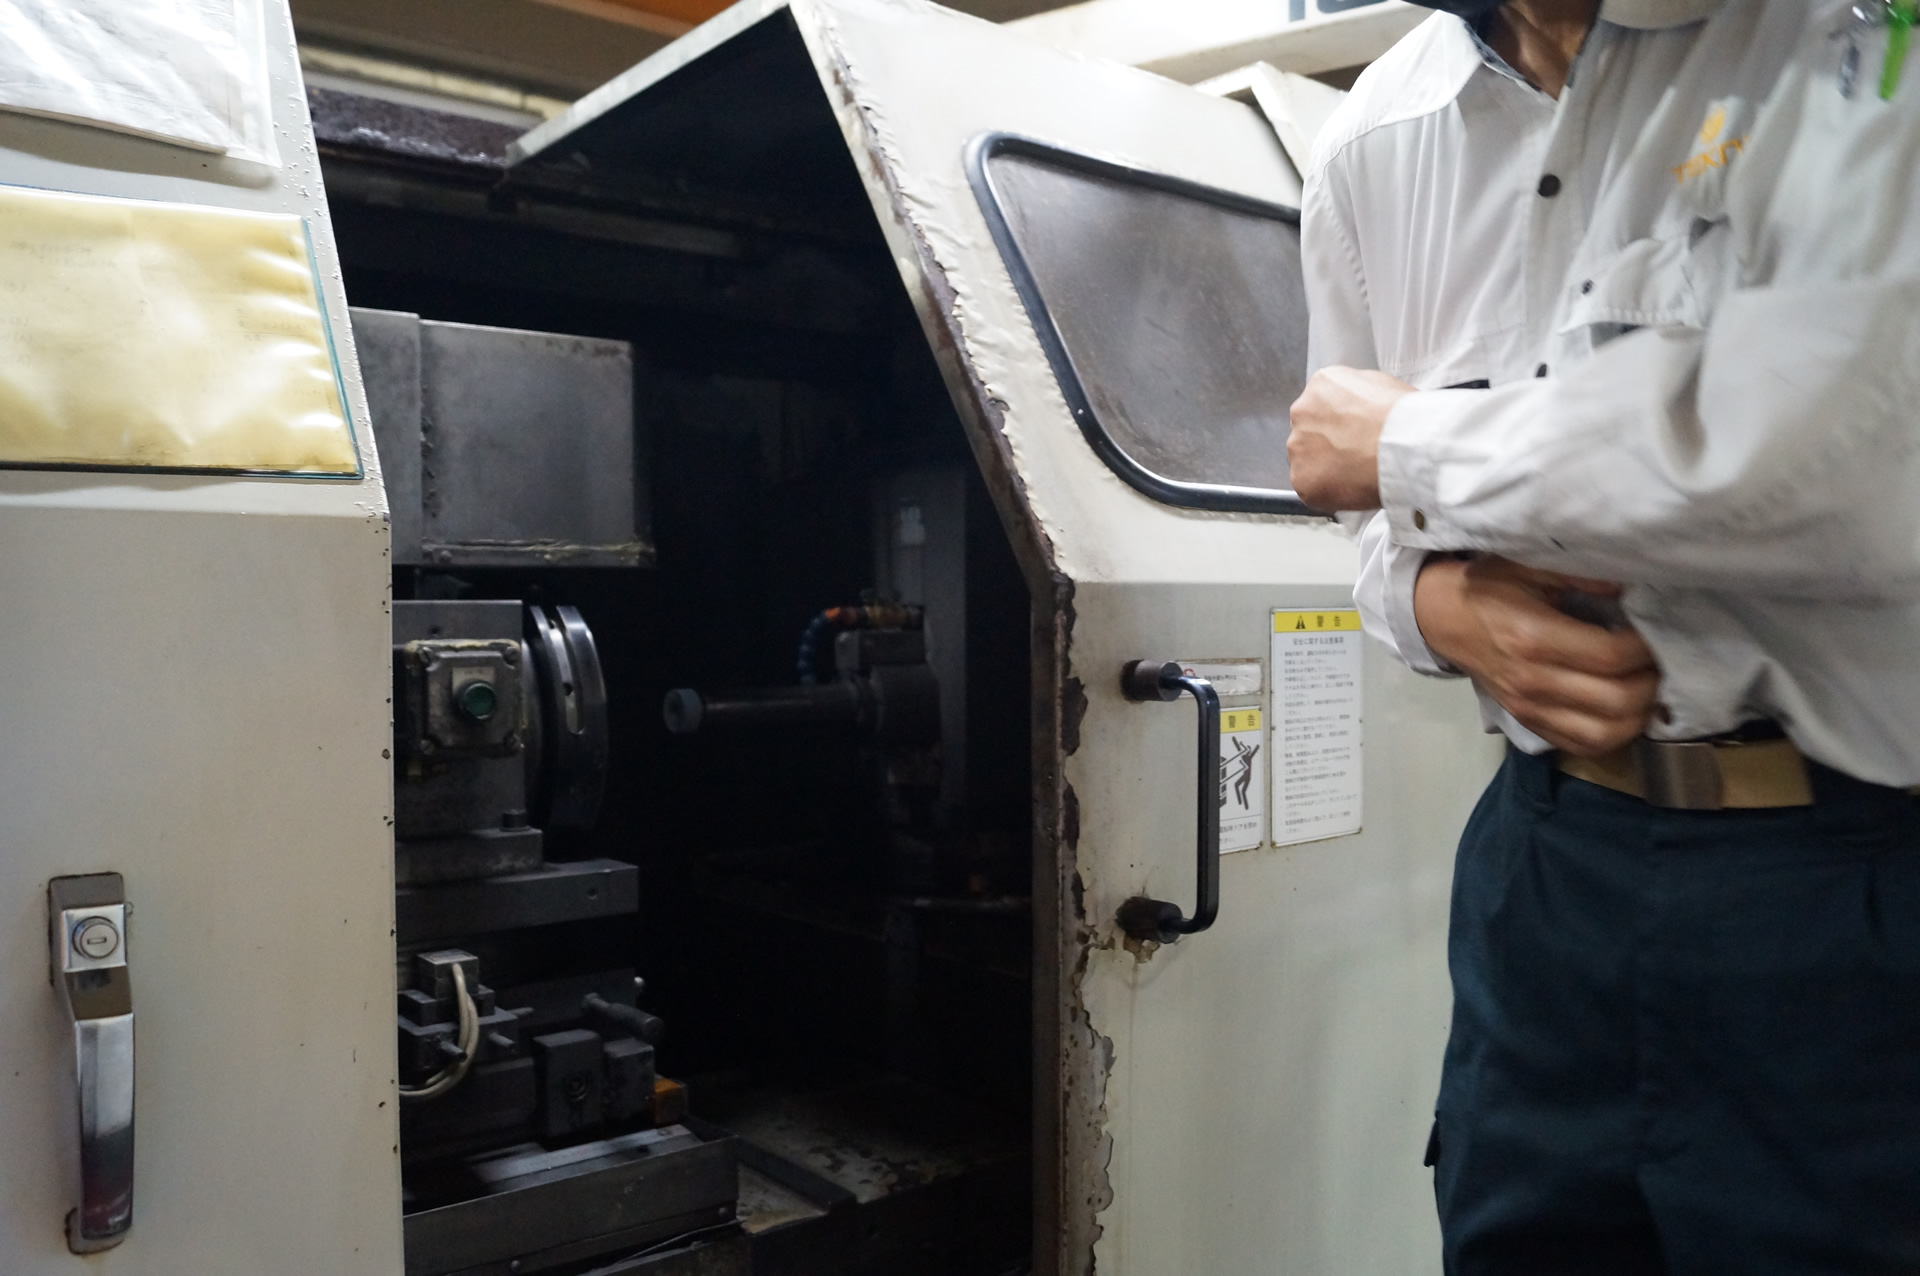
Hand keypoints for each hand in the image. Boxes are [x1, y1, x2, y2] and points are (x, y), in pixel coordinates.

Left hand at [1287, 367, 1414, 510]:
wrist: (1406, 447)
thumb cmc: (1404, 418)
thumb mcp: (1382, 385)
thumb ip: (1357, 396)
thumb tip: (1355, 409)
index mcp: (1321, 384)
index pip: (1321, 406)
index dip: (1340, 425)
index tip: (1353, 435)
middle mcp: (1301, 412)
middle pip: (1309, 433)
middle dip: (1327, 445)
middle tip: (1354, 456)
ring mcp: (1297, 446)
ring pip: (1306, 461)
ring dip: (1325, 469)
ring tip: (1357, 474)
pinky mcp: (1300, 479)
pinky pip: (1311, 488)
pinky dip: (1328, 493)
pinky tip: (1352, 488)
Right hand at [1414, 555, 1658, 756]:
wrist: (1444, 619)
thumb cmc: (1488, 587)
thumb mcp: (1527, 564)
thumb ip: (1578, 572)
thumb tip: (1630, 585)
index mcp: (1533, 638)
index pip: (1609, 656)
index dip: (1644, 648)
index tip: (1654, 633)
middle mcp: (1533, 681)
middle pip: (1616, 701)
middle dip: (1651, 682)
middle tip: (1660, 662)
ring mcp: (1530, 708)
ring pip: (1605, 734)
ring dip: (1639, 715)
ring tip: (1647, 688)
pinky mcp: (1529, 723)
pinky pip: (1583, 746)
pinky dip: (1613, 735)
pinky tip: (1623, 712)